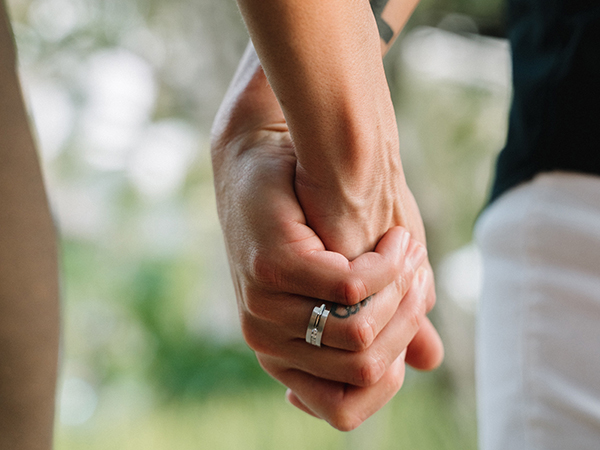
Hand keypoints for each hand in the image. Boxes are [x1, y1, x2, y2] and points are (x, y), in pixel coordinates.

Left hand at [211, 44, 440, 428]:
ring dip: (400, 287)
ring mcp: (264, 307)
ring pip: (361, 332)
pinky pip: (351, 289)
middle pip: (367, 369)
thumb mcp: (359, 284)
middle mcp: (268, 343)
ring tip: (405, 247)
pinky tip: (393, 236)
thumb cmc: (319, 222)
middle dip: (406, 321)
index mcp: (287, 357)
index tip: (404, 321)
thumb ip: (387, 323)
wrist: (274, 157)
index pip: (345, 410)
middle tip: (414, 271)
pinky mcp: (273, 267)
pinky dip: (386, 265)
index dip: (391, 373)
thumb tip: (429, 362)